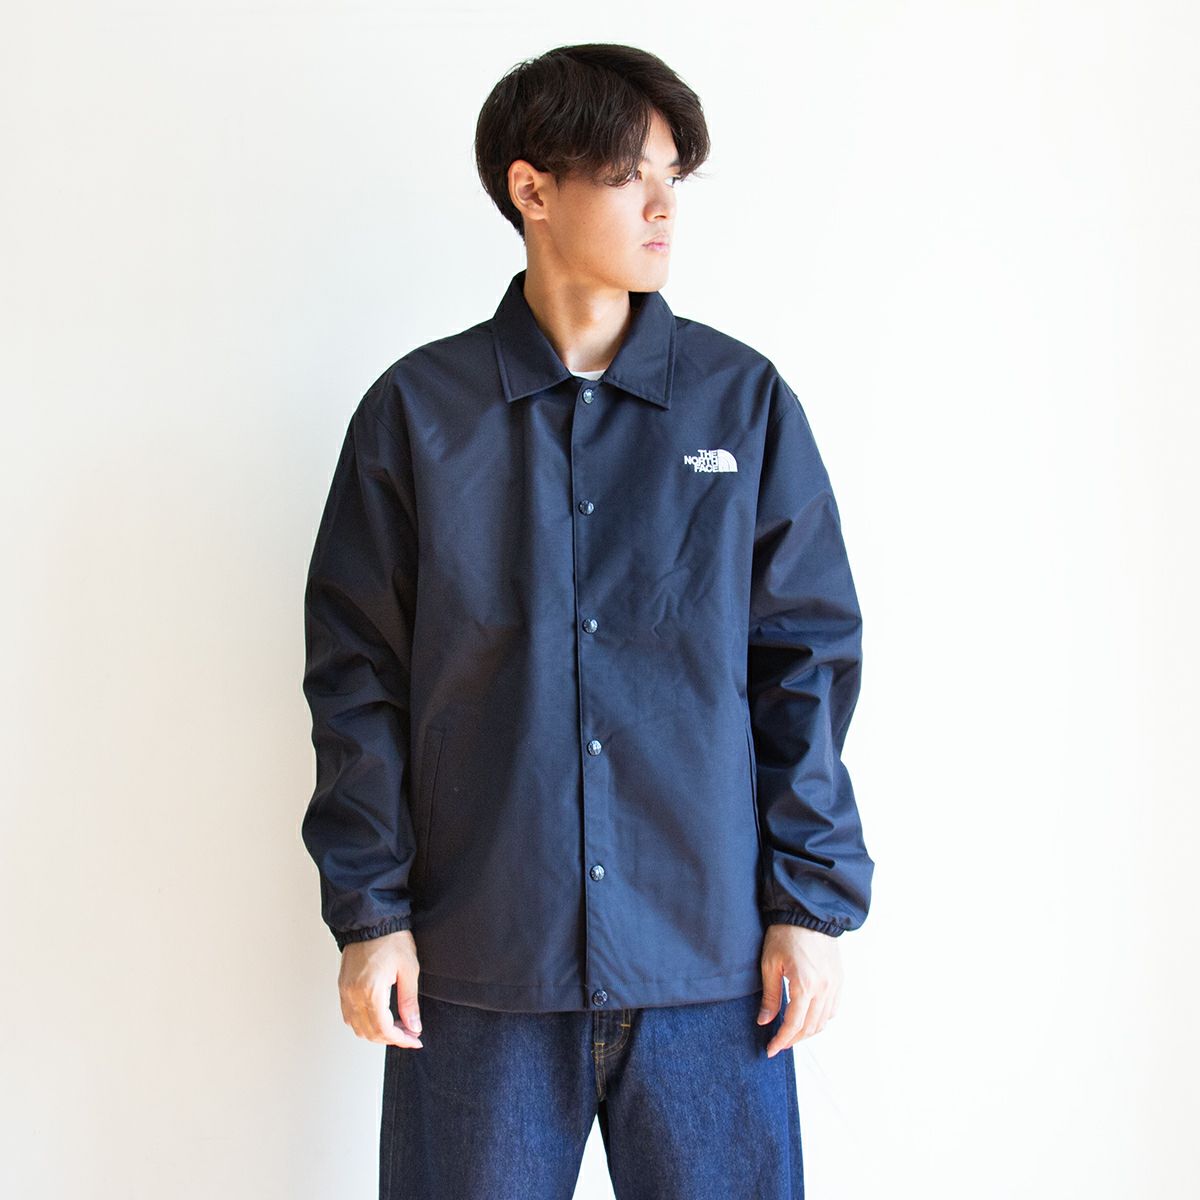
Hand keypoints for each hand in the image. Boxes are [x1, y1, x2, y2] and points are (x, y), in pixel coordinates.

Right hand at [338, 929, 423, 1048]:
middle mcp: (353, 995)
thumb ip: (409, 1002)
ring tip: (397, 1027)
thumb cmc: (391, 939)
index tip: (415, 1040)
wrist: (371, 919)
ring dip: (376, 1033)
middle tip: (410, 1034)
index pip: (384, 1029)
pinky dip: (363, 1023)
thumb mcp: (409, 970)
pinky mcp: (342, 986)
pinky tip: (379, 1018)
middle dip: (391, 1038)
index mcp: (371, 991)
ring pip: (357, 1027)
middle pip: (369, 1032)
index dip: (401, 1039)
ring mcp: (345, 991)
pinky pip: (349, 1015)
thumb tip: (414, 1026)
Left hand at [757, 923, 842, 1056]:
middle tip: (778, 1044)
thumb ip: (770, 996)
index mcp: (804, 986)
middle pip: (810, 1028)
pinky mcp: (839, 979)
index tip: (770, 1049)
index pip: (794, 1025)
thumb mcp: (770, 964)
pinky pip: (833, 1009)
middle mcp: (824, 989)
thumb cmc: (785, 935)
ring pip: (823, 1022)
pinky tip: (807, 1018)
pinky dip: (820, 1019)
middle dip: (793, 1040)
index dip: (781, 1041)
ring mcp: (834, 985)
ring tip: (791, 1034)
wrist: (807, 913)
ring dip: (807, 1032)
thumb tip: (765, 1022)